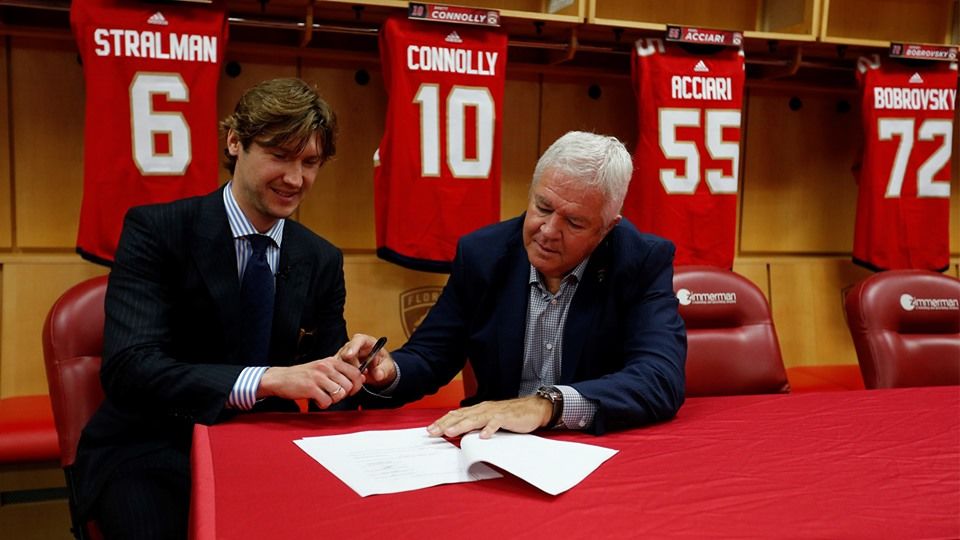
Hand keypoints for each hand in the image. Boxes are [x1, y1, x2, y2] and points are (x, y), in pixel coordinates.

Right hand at [257, 357, 361, 408]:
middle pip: (349, 386)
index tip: (350, 390)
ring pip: (339, 394)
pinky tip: (316, 399)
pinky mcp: (310, 388)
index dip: (356, 385)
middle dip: (343, 395)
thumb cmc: (303, 375)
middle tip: (332, 395)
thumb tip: (362, 378)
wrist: (280, 378)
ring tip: (324, 396)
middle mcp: (326, 367)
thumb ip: (341, 372)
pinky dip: (322, 404)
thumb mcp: (324, 368)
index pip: (355, 373)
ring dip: (333, 400)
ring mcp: (318, 377)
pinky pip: (326, 401)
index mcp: (332, 361)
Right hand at [337, 333, 396, 388]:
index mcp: (367, 342)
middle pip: (345, 352)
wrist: (379, 370)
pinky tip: (351, 380)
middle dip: (351, 365)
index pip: (358, 340)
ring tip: (360, 378)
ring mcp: (346, 353)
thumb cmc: (383, 364)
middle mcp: (354, 346)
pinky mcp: (341, 362)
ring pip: (339, 361)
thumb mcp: (387, 367)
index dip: (353, 347)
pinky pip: (336, 368)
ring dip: (347, 371)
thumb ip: (383, 370)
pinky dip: (342, 375)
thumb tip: (378, 374)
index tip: (349, 355)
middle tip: (361, 374)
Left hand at [426, 396, 552, 438]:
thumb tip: (459, 432)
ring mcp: (495, 413)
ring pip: (475, 418)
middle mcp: (484, 409)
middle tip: (432, 432)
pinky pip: (497, 423)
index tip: (430, 429)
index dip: (443, 421)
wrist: (533, 409)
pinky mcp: (507, 417)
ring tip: (450, 432)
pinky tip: (483, 436)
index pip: (457, 415)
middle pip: (461, 416)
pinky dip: (490, 429)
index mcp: (479, 409)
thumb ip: (476, 424)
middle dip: (446, 424)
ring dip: (462, 426)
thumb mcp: (490, 419)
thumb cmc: (511, 415)